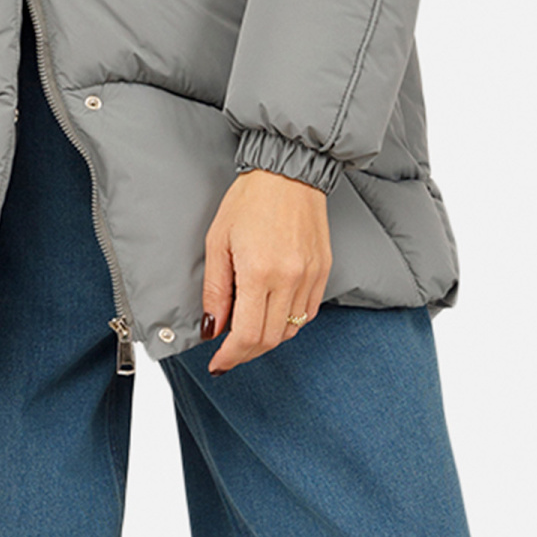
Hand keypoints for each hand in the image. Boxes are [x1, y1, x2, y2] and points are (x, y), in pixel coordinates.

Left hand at [199, 169, 332, 371]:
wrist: (289, 172)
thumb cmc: (249, 200)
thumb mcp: (218, 243)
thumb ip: (216, 291)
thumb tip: (213, 327)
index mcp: (260, 272)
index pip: (248, 334)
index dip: (231, 356)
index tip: (218, 363)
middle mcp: (290, 279)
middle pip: (270, 339)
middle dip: (246, 353)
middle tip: (228, 353)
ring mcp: (311, 276)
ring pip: (291, 330)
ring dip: (267, 339)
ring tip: (247, 332)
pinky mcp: (323, 271)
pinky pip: (307, 313)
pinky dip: (288, 322)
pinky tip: (271, 313)